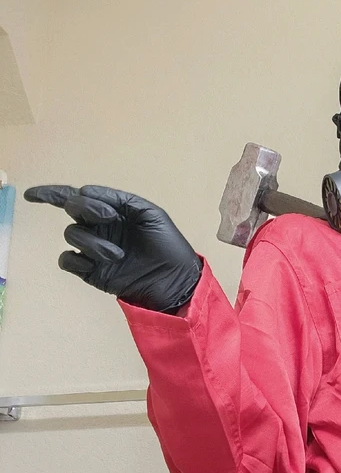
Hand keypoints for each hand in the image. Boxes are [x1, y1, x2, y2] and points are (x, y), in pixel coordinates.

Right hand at [24, 185, 202, 312]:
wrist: (175, 281)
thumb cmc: (168, 246)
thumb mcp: (151, 214)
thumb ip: (120, 199)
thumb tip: (85, 191)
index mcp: (112, 211)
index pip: (78, 197)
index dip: (52, 193)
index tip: (32, 196)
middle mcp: (99, 227)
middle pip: (73, 209)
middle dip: (87, 209)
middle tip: (109, 217)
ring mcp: (93, 249)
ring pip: (72, 234)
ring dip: (93, 242)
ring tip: (118, 254)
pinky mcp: (91, 272)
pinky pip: (68, 260)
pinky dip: (78, 260)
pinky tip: (98, 265)